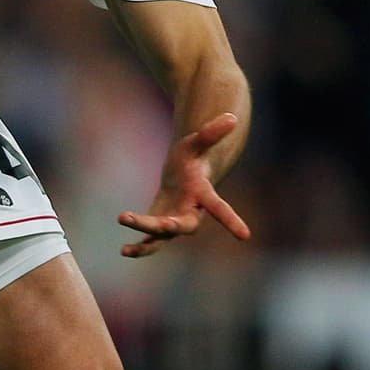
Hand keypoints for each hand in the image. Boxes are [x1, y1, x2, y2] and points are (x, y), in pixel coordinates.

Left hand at [117, 111, 250, 258]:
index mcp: (202, 193)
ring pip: (163, 237)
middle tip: (153, 223)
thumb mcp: (197, 141)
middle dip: (166, 226)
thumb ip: (211, 132)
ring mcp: (176, 222)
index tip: (245, 235)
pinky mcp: (161, 226)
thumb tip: (232, 117)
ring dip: (146, 244)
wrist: (186, 177)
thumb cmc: (193, 157)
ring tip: (126, 250)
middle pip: (182, 225)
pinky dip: (140, 248)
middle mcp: (191, 212)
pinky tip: (124, 251)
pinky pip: (151, 241)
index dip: (232, 220)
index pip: (219, 207)